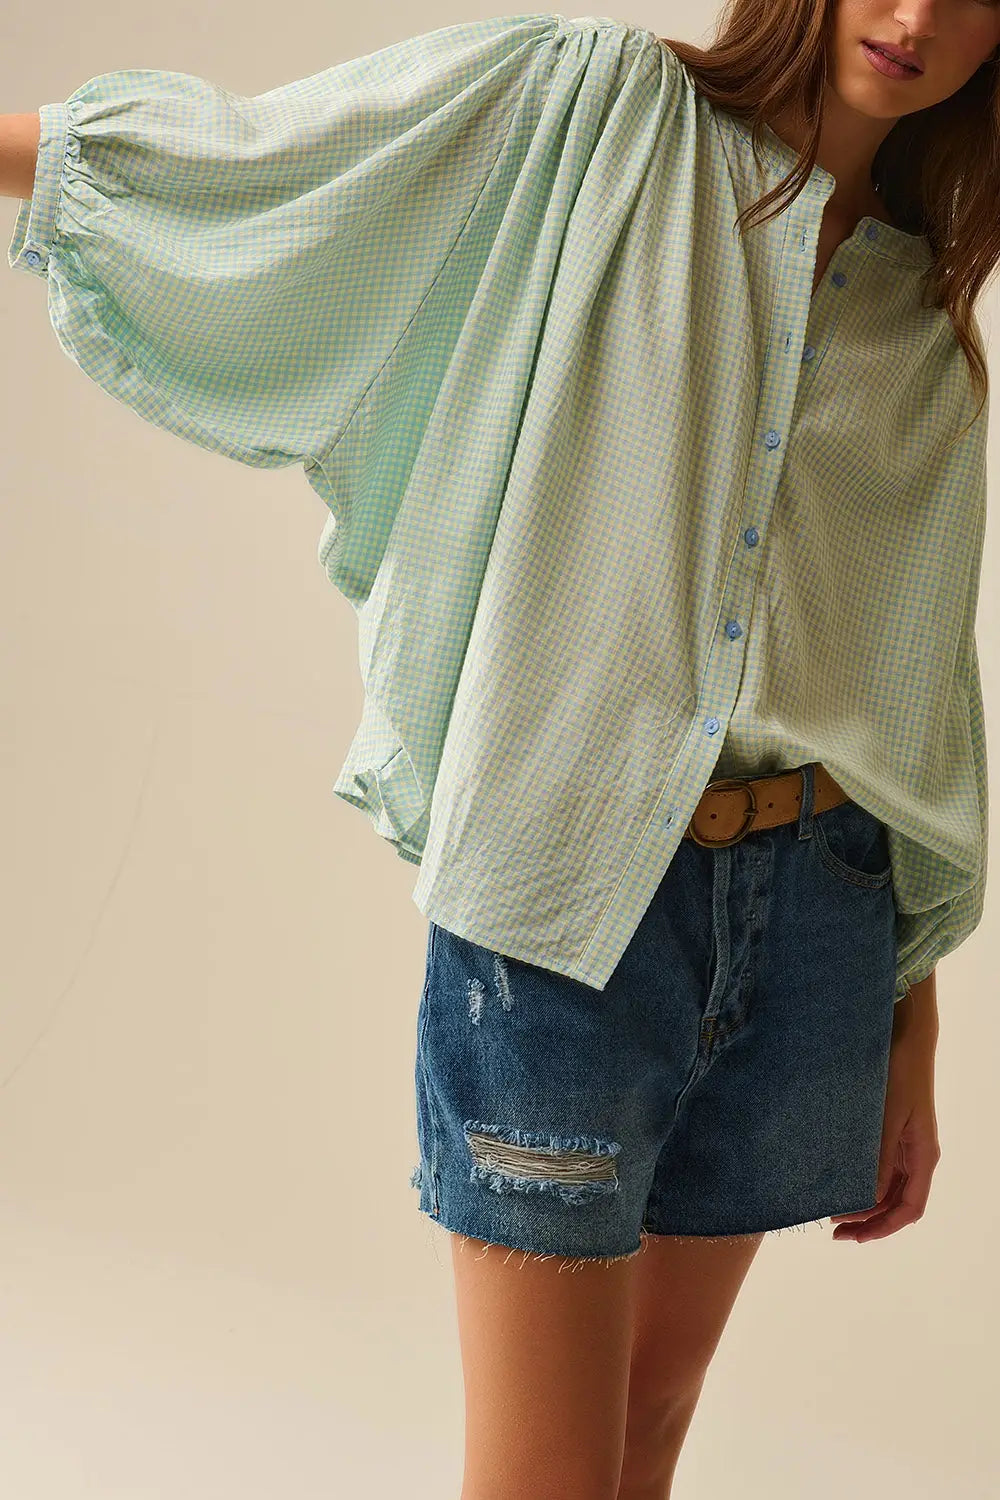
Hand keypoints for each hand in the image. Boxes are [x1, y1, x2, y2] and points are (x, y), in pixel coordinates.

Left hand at [829, 971, 940, 1241]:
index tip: (853, 1237)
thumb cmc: (897, 1074)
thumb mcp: (885, 1118)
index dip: (882, 1227)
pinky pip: (878, 1167)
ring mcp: (903, 1143)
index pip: (909, 1208)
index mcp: (921, 1156)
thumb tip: (864, 1200)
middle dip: (868, 1221)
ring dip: (863, 1203)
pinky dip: (860, 1180)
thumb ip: (876, 1158)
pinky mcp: (890, 1129)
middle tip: (833, 1231)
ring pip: (886, 1188)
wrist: (903, 1036)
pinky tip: (837, 1180)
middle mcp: (914, 1154)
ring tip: (831, 1210)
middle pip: (896, 1203)